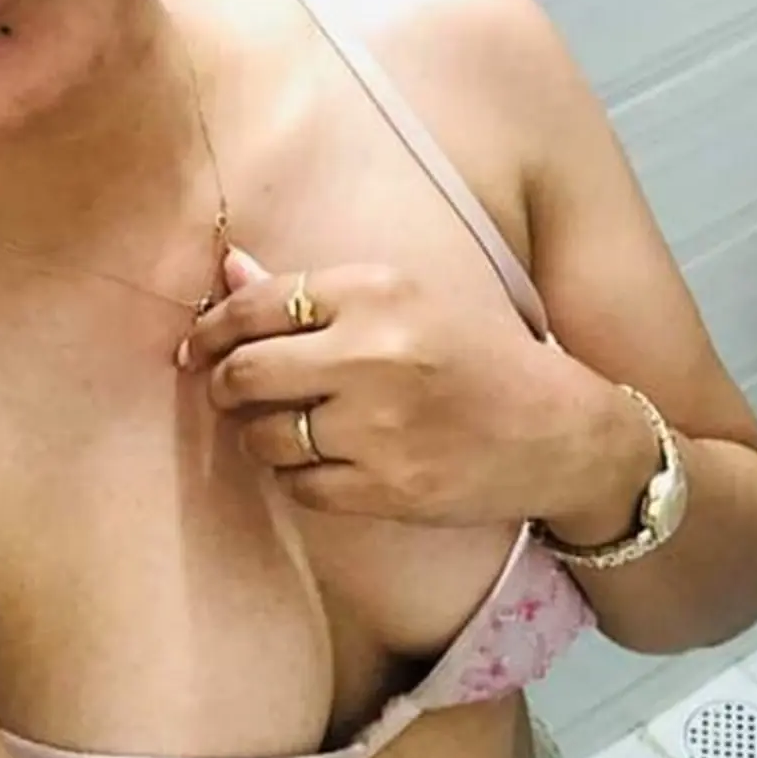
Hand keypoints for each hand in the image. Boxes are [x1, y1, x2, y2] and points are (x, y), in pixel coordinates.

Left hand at [178, 247, 637, 524]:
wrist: (558, 431)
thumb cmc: (478, 355)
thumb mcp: (407, 299)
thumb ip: (311, 291)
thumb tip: (227, 271)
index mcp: (376, 291)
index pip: (255, 306)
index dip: (211, 330)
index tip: (198, 348)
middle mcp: (373, 353)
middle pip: (246, 372)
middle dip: (224, 385)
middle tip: (229, 392)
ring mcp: (377, 425)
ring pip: (264, 436)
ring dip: (258, 436)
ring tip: (282, 429)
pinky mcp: (386, 486)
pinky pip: (298, 485)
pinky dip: (296, 477)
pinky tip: (320, 463)